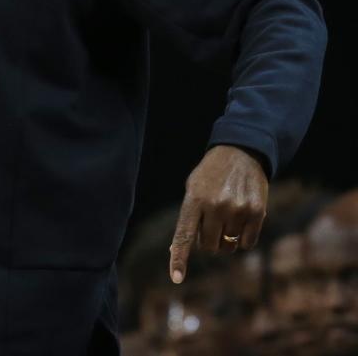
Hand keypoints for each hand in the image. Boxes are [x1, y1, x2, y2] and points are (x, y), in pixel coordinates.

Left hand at [169, 144, 267, 282]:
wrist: (241, 154)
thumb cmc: (211, 176)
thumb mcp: (192, 189)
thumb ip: (187, 218)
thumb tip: (177, 248)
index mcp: (194, 199)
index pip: (184, 234)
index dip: (179, 258)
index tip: (176, 278)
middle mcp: (215, 206)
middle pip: (209, 246)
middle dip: (208, 242)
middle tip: (210, 225)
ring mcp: (237, 210)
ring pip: (228, 247)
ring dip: (226, 239)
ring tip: (226, 217)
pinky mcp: (257, 213)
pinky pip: (247, 243)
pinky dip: (242, 238)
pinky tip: (241, 220)